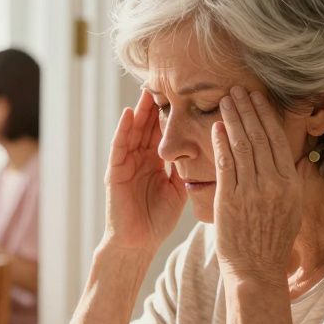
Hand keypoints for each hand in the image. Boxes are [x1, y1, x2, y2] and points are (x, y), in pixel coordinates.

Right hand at [102, 89, 186, 252]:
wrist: (137, 243)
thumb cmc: (157, 220)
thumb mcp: (178, 190)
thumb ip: (186, 170)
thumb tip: (208, 153)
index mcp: (156, 162)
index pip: (165, 132)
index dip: (173, 114)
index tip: (186, 94)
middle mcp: (140, 159)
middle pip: (149, 126)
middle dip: (156, 104)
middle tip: (166, 80)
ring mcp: (126, 163)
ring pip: (134, 131)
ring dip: (139, 110)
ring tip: (146, 89)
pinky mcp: (114, 172)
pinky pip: (118, 147)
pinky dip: (122, 130)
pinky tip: (127, 114)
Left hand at [210, 86, 301, 284]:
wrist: (256, 271)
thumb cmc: (270, 241)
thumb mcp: (290, 210)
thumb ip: (291, 183)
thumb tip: (296, 161)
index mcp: (291, 184)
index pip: (278, 140)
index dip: (266, 116)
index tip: (258, 98)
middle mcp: (274, 184)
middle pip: (260, 137)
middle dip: (248, 110)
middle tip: (238, 90)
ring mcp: (253, 191)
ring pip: (243, 145)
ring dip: (233, 119)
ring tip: (225, 101)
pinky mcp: (231, 199)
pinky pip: (226, 164)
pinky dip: (221, 143)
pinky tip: (216, 128)